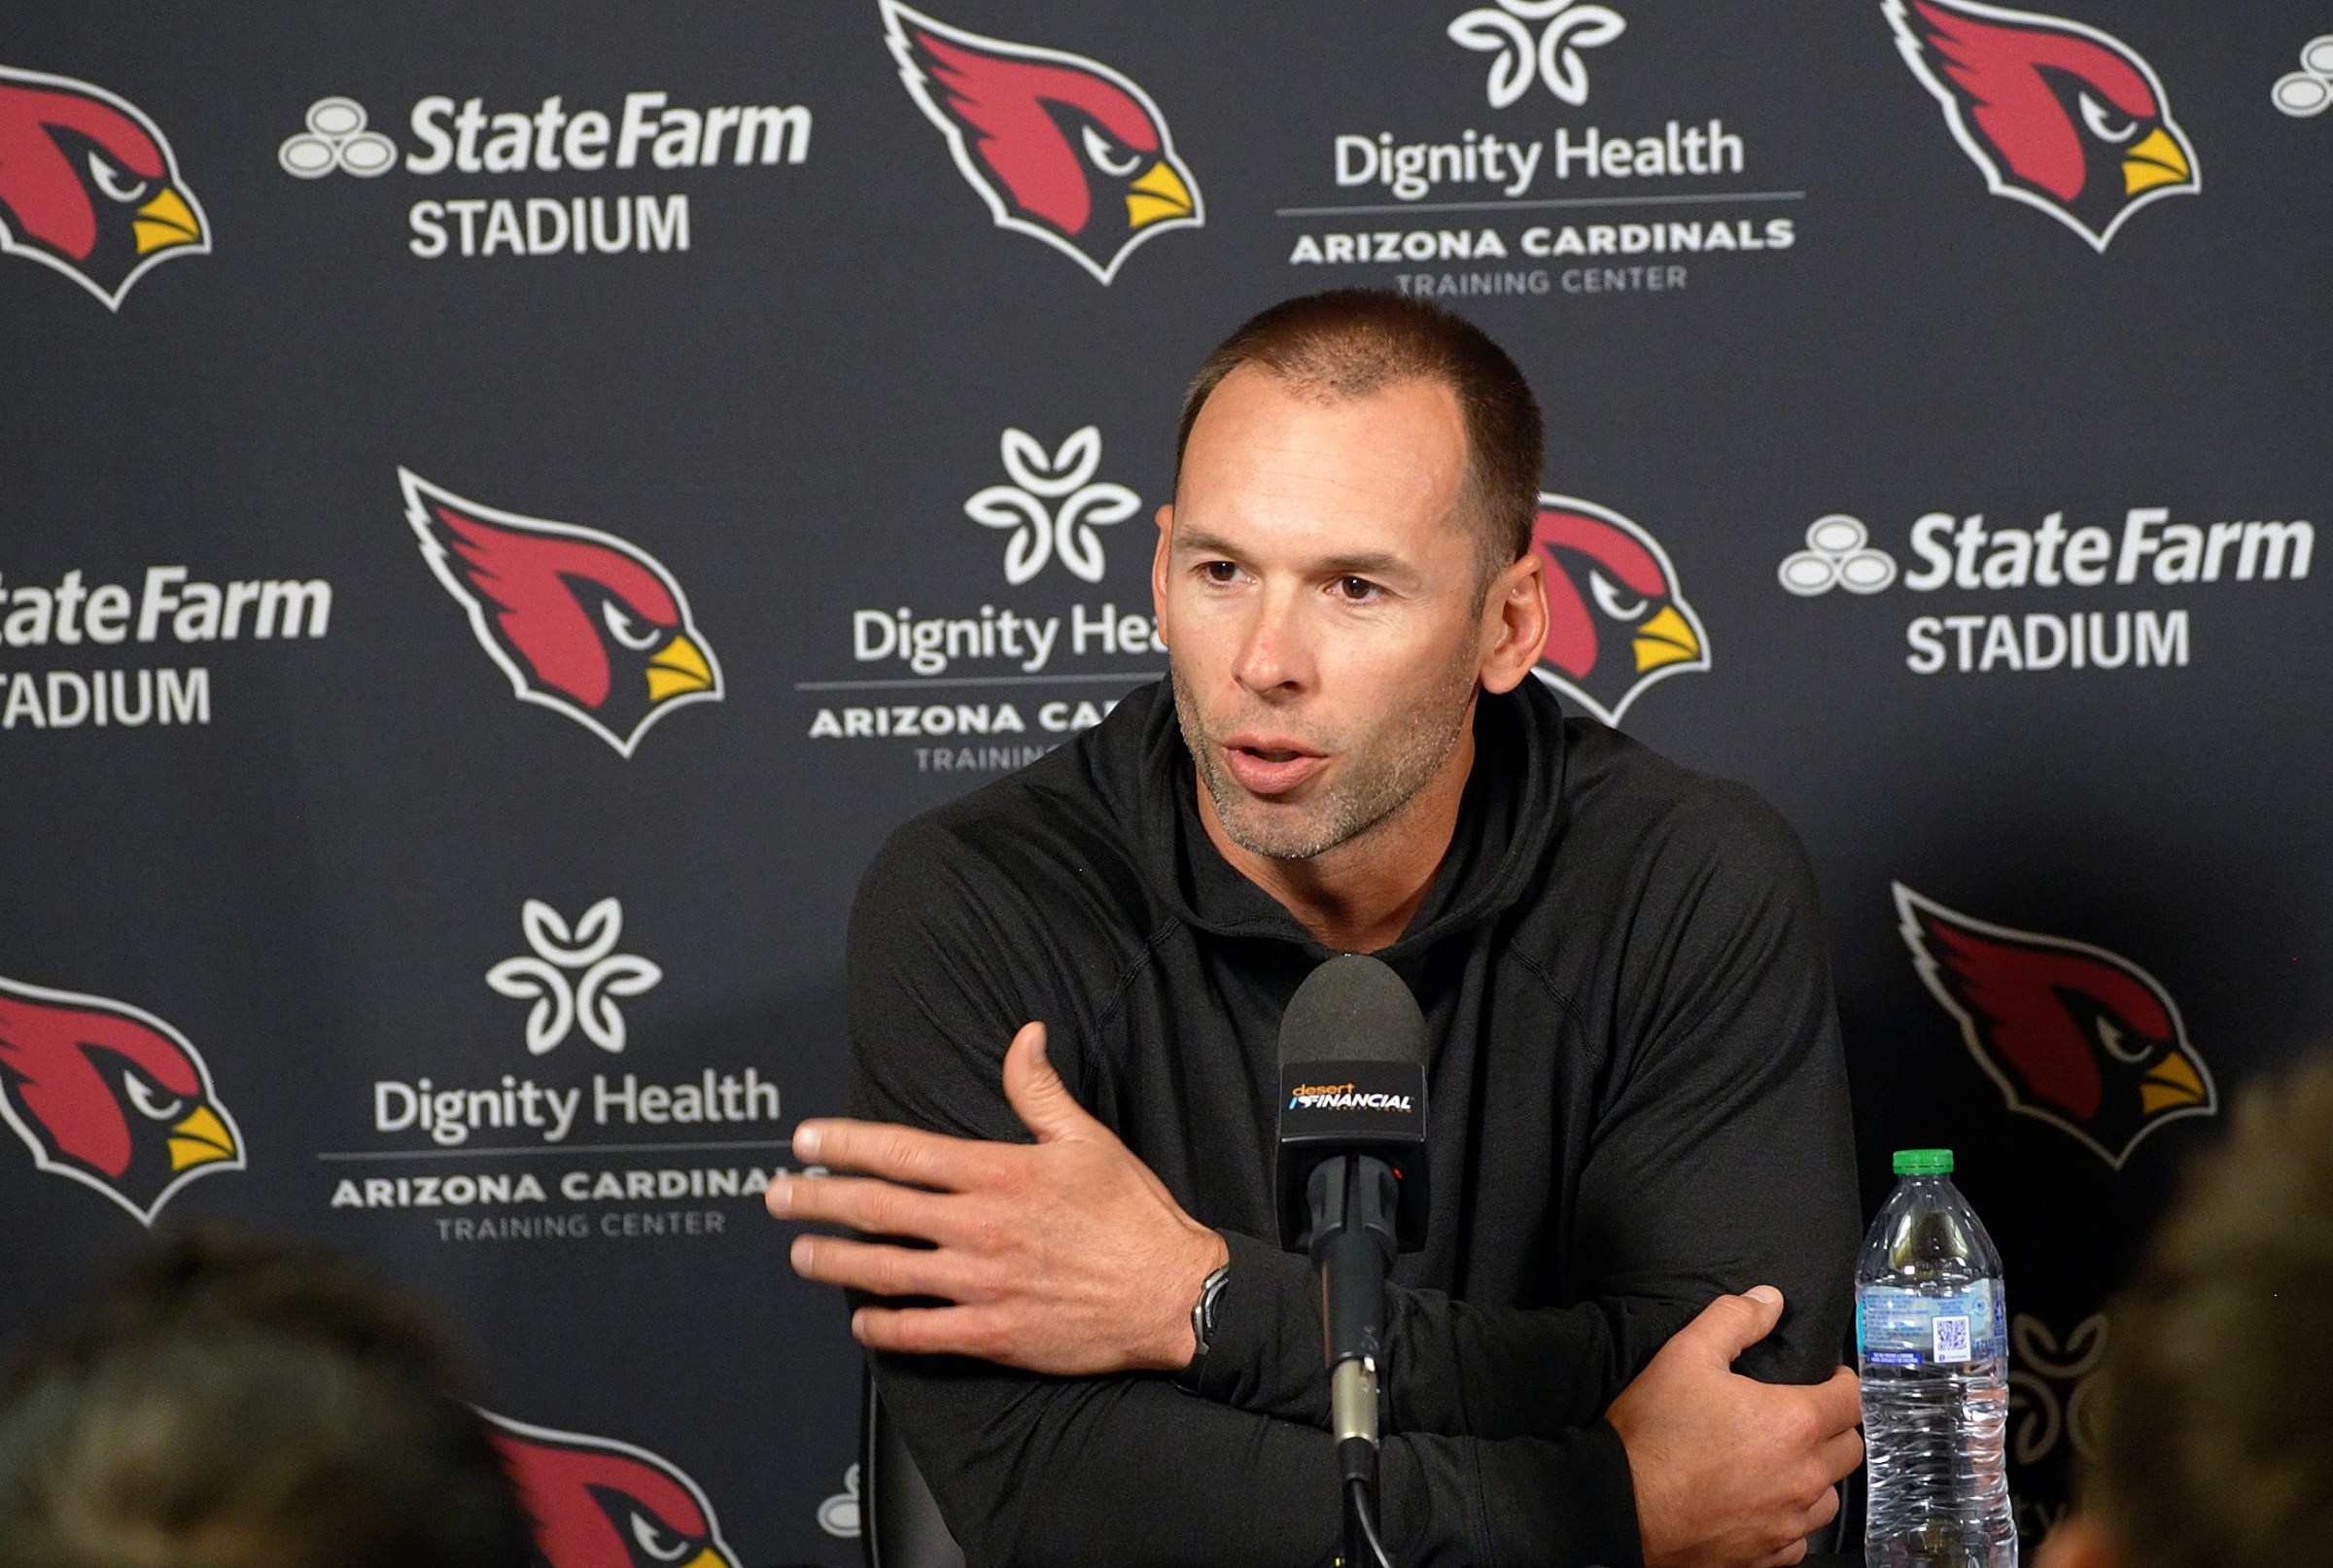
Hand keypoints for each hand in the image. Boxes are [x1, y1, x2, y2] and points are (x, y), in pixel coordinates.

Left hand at [767, 1022, 1229, 1375]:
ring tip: (801, 1252)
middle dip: (818, 1199)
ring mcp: (981, 1285)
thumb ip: (1041, 1091)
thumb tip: (1023, 1036)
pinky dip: (882, 1328)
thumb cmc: (1134, 1215)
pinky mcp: (993, 1334)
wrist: (1174, 1295)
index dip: (846, 1143)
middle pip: (877, 1210)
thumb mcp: (1090, 1140)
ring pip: (886, 1272)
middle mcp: (980, 1228)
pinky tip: (859, 1321)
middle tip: (776, 1195)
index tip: (805, 1139)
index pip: (903, 1152)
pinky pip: (920, 1333)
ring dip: (834, 1261)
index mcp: (999, 1173)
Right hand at [1606, 1287, 1862, 1567]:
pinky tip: (1764, 1504)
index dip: (1842, 1382)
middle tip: (1801, 1415)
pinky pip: (1800, 1538)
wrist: (1621, 1506)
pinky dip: (1791, 1520)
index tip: (1824, 1377)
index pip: (1852, 1399)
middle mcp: (1804, 1476)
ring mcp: (1788, 1522)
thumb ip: (1733, 1319)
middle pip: (1851, 1449)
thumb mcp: (1685, 1355)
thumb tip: (1770, 1300)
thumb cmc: (1654, 1433)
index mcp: (1794, 1423)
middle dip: (1834, 1427)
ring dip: (1817, 1476)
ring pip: (1829, 1497)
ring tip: (1783, 1462)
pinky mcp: (1767, 1555)